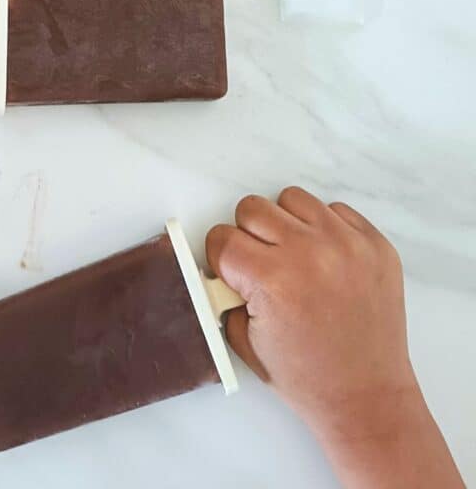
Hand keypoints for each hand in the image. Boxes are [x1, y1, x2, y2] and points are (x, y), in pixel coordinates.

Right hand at [206, 187, 463, 488]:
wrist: (366, 396)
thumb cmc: (306, 377)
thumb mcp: (244, 340)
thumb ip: (227, 294)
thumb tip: (221, 265)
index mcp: (272, 280)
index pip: (222, 237)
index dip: (221, 257)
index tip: (231, 271)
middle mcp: (310, 254)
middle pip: (253, 208)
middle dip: (248, 237)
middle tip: (261, 265)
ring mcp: (347, 245)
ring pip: (292, 199)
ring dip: (285, 225)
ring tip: (293, 257)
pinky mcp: (374, 244)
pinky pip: (334, 210)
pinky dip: (322, 229)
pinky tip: (323, 260)